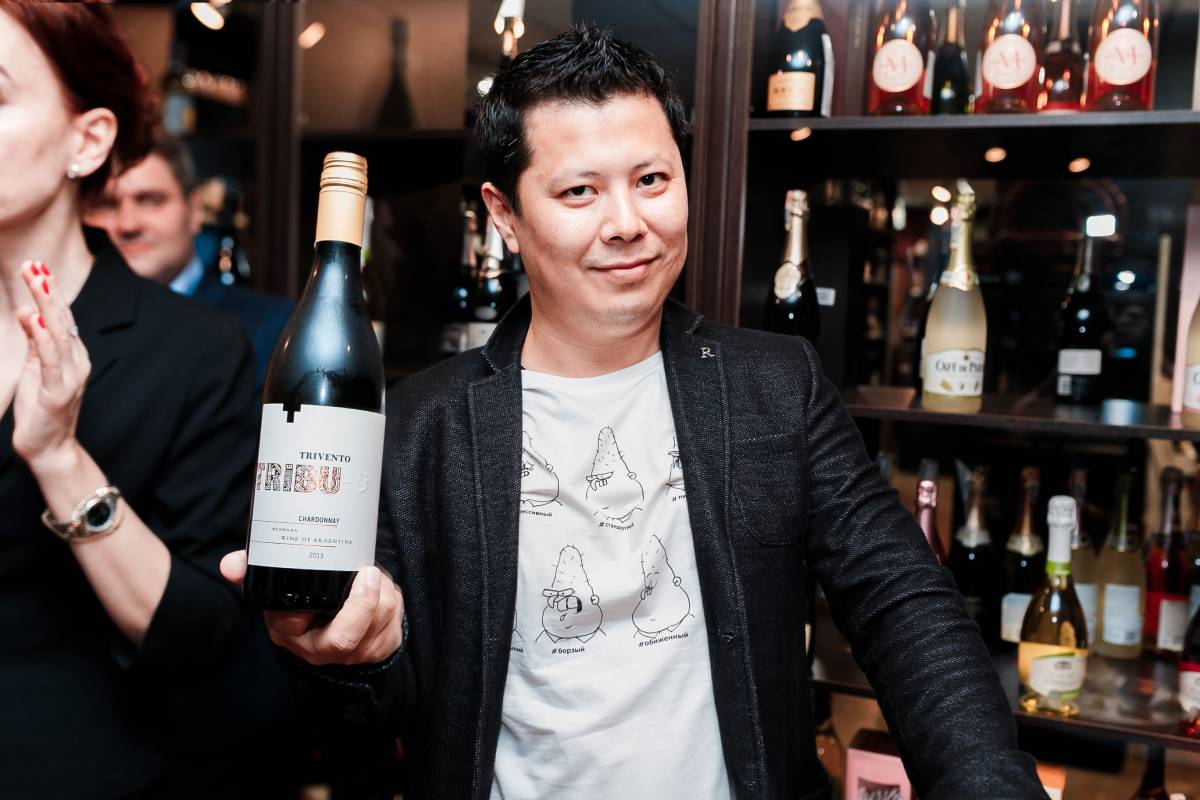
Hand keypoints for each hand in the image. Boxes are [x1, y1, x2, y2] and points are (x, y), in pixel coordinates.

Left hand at [12, 261, 90, 473]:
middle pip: (63, 319)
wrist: (48, 448)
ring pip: (59, 333)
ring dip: (47, 305)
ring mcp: (70, 376)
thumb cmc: (40, 409)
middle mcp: (77, 361)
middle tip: (35, 265)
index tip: (37, 267)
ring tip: (36, 281)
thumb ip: (36, 342)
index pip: (61, 317)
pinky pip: (51, 359)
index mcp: (72, 355)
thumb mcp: (35, 369)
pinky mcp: (59, 391)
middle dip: (48, 291)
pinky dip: (43, 337)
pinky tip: (35, 319)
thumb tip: (30, 312)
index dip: (50, 292)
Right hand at [220, 550, 404, 665]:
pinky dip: (393, 598)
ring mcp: (353, 655)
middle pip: (346, 636)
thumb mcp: (275, 590)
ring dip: (383, 591)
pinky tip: (382, 588)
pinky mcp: (381, 650)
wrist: (331, 633)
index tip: (354, 571)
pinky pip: (394, 622)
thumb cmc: (302, 605)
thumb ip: (252, 570)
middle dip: (364, 601)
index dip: (323, 600)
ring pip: (377, 620)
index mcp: (289, 633)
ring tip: (373, 574)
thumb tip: (230, 565)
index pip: (302, 624)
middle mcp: (319, 650)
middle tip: (369, 571)